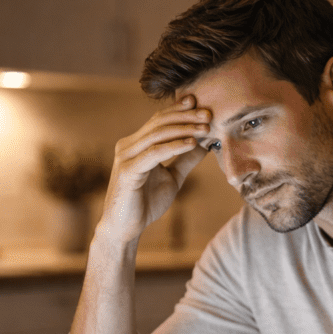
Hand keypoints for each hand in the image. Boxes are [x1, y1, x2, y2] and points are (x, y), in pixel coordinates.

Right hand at [98, 95, 208, 246]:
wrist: (125, 229)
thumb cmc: (145, 203)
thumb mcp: (172, 178)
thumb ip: (185, 160)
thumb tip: (205, 144)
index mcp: (136, 144)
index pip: (159, 120)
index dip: (180, 110)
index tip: (201, 104)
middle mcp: (128, 146)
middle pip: (159, 123)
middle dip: (185, 116)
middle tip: (208, 113)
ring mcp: (125, 157)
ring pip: (157, 135)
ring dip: (184, 129)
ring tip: (205, 127)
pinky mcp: (127, 170)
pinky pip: (154, 153)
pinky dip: (174, 146)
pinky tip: (192, 144)